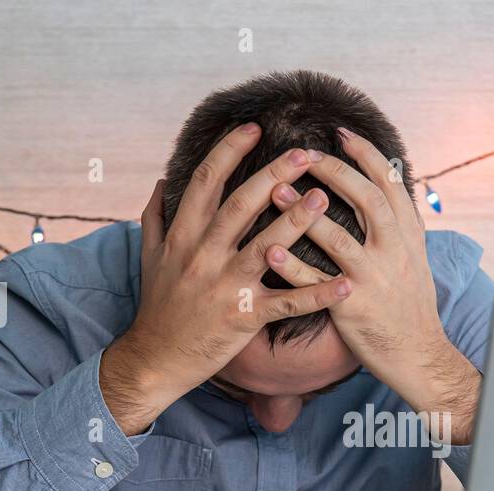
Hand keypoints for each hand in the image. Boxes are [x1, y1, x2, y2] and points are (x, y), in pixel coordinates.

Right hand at [100, 125, 351, 434]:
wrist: (154, 359)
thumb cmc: (158, 307)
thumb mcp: (148, 257)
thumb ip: (155, 217)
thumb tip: (161, 181)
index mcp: (182, 235)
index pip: (205, 181)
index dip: (229, 151)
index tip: (253, 127)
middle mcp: (203, 254)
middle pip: (241, 204)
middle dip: (273, 175)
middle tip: (305, 153)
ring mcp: (225, 286)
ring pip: (266, 246)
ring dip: (297, 221)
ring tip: (325, 197)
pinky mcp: (244, 317)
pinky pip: (286, 303)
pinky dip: (316, 294)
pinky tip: (344, 283)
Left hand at [263, 128, 480, 443]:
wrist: (420, 355)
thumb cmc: (411, 306)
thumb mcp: (415, 258)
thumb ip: (398, 222)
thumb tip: (388, 181)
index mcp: (409, 236)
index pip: (390, 184)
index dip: (366, 156)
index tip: (341, 133)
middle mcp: (395, 253)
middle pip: (367, 200)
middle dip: (335, 172)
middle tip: (303, 153)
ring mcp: (374, 280)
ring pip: (339, 239)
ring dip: (305, 213)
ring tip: (275, 190)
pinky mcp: (353, 307)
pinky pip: (317, 284)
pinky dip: (293, 267)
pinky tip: (268, 251)